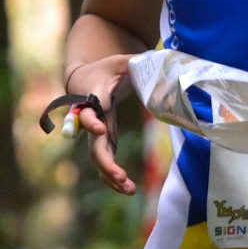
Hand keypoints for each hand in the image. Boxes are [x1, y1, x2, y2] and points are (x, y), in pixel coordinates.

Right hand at [66, 55, 137, 193]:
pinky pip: (105, 160)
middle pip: (93, 144)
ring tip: (129, 189)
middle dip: (105, 162)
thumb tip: (161, 59)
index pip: (87, 112)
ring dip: (110, 175)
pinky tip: (128, 188)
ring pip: (98, 158)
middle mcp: (91, 119)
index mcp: (93, 97)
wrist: (86, 78)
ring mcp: (96, 132)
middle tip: (120, 175)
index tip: (101, 129)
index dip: (90, 122)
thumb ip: (139, 61)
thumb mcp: (123, 60)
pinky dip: (113, 175)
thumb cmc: (107, 68)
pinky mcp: (103, 140)